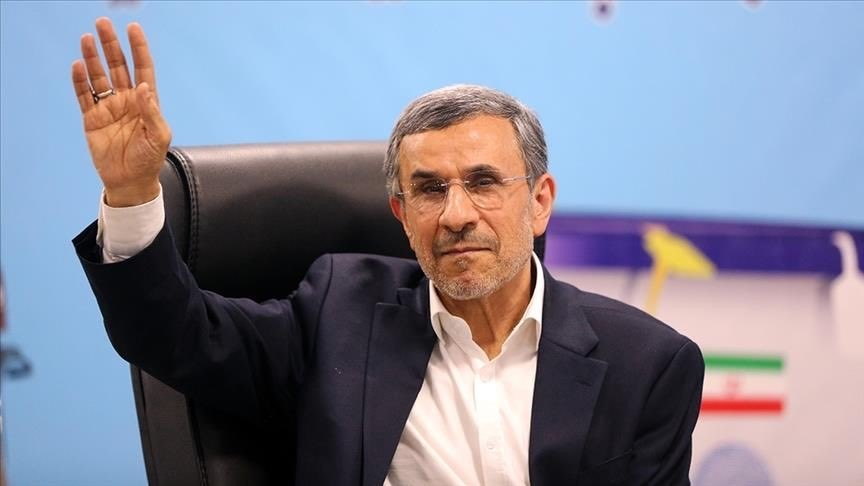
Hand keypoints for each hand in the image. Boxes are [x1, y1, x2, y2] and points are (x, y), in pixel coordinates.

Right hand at [72, 18, 170, 206]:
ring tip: (86, 38)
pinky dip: (80, 81)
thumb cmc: (149, 159)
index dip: (138, 48)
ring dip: (93, 58)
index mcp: (146, 101)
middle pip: (117, 66)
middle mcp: (126, 100)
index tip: (133, 29)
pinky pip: (84, 96)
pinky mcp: (92, 118)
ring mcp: (108, 108)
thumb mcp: (158, 136)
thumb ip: (151, 111)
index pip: (142, 68)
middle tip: (102, 24)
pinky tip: (78, 66)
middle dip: (111, 45)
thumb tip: (143, 87)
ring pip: (99, 77)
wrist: (130, 181)